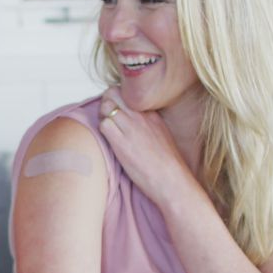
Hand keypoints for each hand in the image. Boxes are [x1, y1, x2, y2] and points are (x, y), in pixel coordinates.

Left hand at [97, 87, 192, 201]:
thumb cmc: (167, 163)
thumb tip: (135, 121)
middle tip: (107, 117)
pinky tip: (109, 141)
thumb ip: (148, 123)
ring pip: (106, 106)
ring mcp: (130, 127)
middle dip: (105, 102)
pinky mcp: (121, 142)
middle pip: (113, 93)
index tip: (116, 111)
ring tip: (108, 130)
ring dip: (102, 116)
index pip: (127, 93)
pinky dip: (101, 130)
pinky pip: (103, 125)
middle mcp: (140, 116)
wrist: (171, 180)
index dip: (116, 99)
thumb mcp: (161, 134)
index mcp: (151, 113)